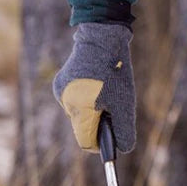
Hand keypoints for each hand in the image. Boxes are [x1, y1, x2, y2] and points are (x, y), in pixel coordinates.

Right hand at [53, 22, 135, 152]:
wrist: (102, 37)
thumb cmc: (115, 71)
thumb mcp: (125, 102)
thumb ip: (124, 129)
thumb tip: (124, 148)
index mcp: (79, 110)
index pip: (86, 142)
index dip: (101, 144)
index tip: (113, 138)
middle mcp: (65, 102)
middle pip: (83, 126)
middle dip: (99, 121)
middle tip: (115, 104)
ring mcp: (61, 90)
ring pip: (80, 111)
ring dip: (94, 106)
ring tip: (108, 88)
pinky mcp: (61, 80)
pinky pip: (75, 96)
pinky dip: (87, 94)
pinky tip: (98, 80)